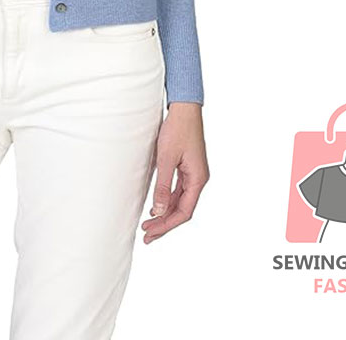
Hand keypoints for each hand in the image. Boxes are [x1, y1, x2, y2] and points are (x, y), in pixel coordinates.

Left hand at [141, 101, 208, 243]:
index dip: (167, 225)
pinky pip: (178, 190)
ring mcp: (194, 173)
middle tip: (146, 235)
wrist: (184, 108)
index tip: (150, 233)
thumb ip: (163, 186)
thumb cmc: (177, 129)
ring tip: (148, 224)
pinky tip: (156, 206)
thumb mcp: (166, 158)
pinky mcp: (188, 167)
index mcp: (198, 179)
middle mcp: (199, 179)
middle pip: (182, 209)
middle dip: (164, 224)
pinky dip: (167, 200)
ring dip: (165, 213)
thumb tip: (158, 211)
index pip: (184, 212)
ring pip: (180, 201)